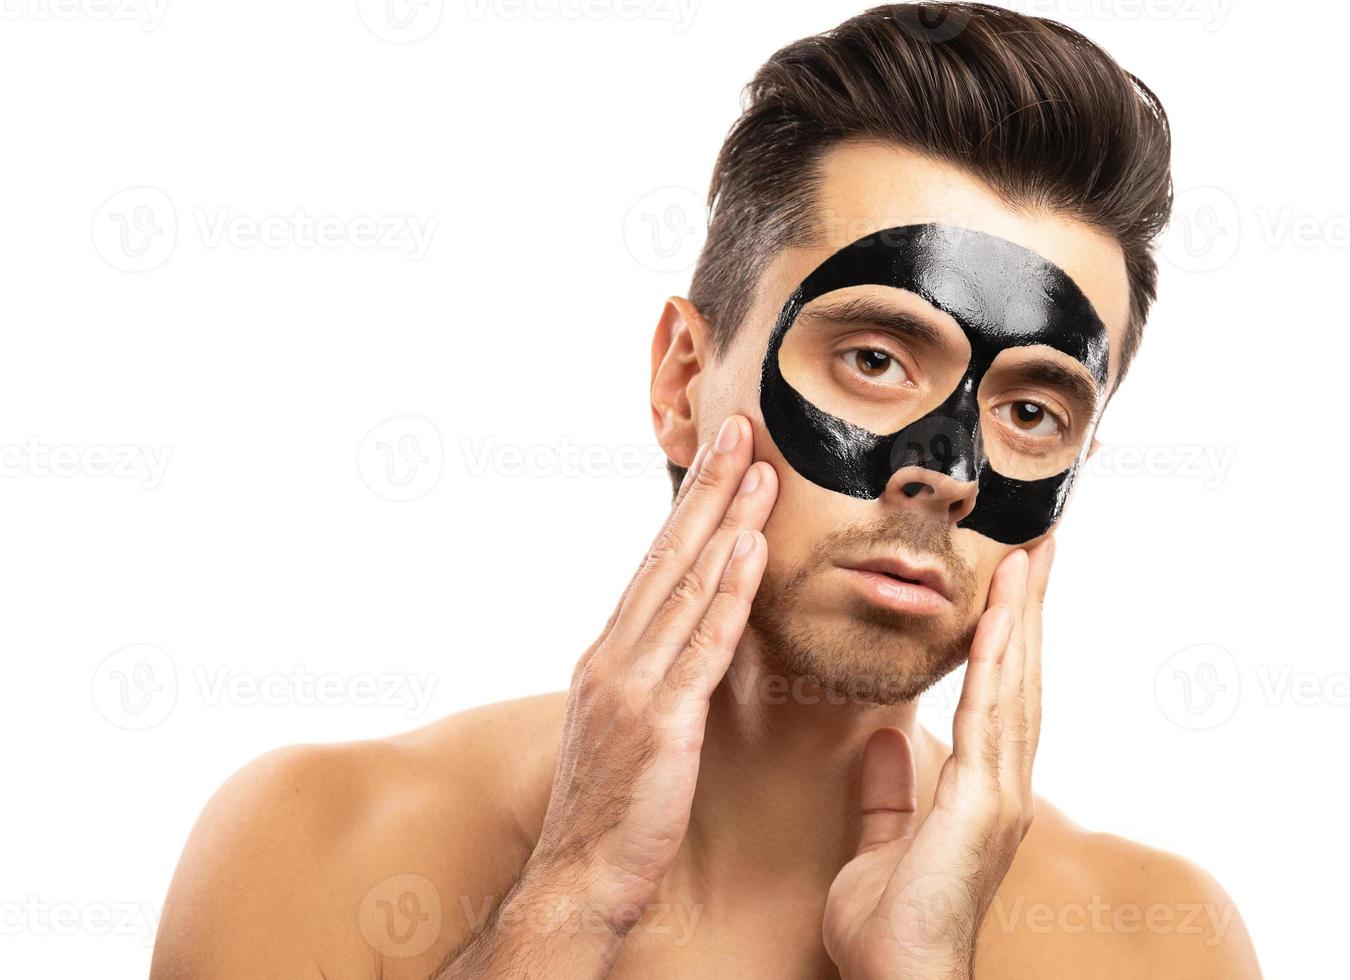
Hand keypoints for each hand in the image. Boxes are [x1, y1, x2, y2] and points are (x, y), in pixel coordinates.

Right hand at [497, 415, 775, 952]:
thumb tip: (684, 638)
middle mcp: (614, 656)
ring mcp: (633, 687)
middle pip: (667, 556)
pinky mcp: (660, 724)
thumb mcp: (622, 725)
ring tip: (759, 470)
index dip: (691, 506)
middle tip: (738, 427)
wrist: (578, 877)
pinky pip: (702, 648)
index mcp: (609, 654)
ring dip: (726, 523)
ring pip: (686, 588)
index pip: (656, 563)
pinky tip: (750, 551)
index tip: (719, 456)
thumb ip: (651, 674)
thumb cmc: (610, 808)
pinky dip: (727, 594)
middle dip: (706, 488)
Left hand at [821, 538, 1054, 979]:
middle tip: (1038, 543)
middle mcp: (1004, 785)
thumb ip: (890, 792)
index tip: (1012, 579)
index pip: (999, 694)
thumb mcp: (882, 844)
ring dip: (1022, 618)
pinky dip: (997, 661)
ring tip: (1028, 555)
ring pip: (1015, 685)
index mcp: (982, 791)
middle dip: (1029, 609)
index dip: (1009, 635)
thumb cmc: (891, 929)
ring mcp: (1001, 794)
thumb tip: (887, 736)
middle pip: (1021, 678)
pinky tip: (999, 615)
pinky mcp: (982, 804)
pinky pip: (989, 716)